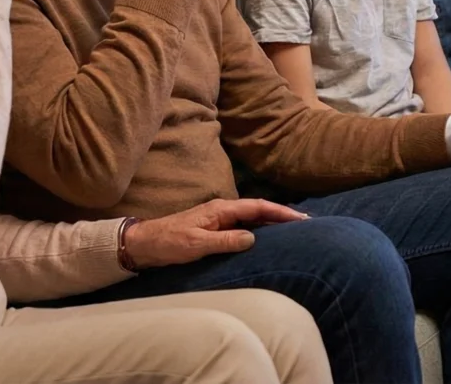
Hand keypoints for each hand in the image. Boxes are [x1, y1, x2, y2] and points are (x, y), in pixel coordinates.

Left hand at [121, 198, 309, 268]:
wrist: (144, 244)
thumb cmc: (168, 243)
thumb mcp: (196, 244)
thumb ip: (224, 241)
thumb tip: (252, 238)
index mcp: (221, 209)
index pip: (258, 207)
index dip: (280, 212)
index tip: (302, 218)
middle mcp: (223, 211)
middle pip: (259, 210)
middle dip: (282, 215)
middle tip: (306, 224)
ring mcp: (219, 220)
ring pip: (252, 219)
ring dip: (272, 224)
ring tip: (293, 232)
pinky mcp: (214, 231)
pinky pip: (243, 229)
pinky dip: (259, 231)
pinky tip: (266, 240)